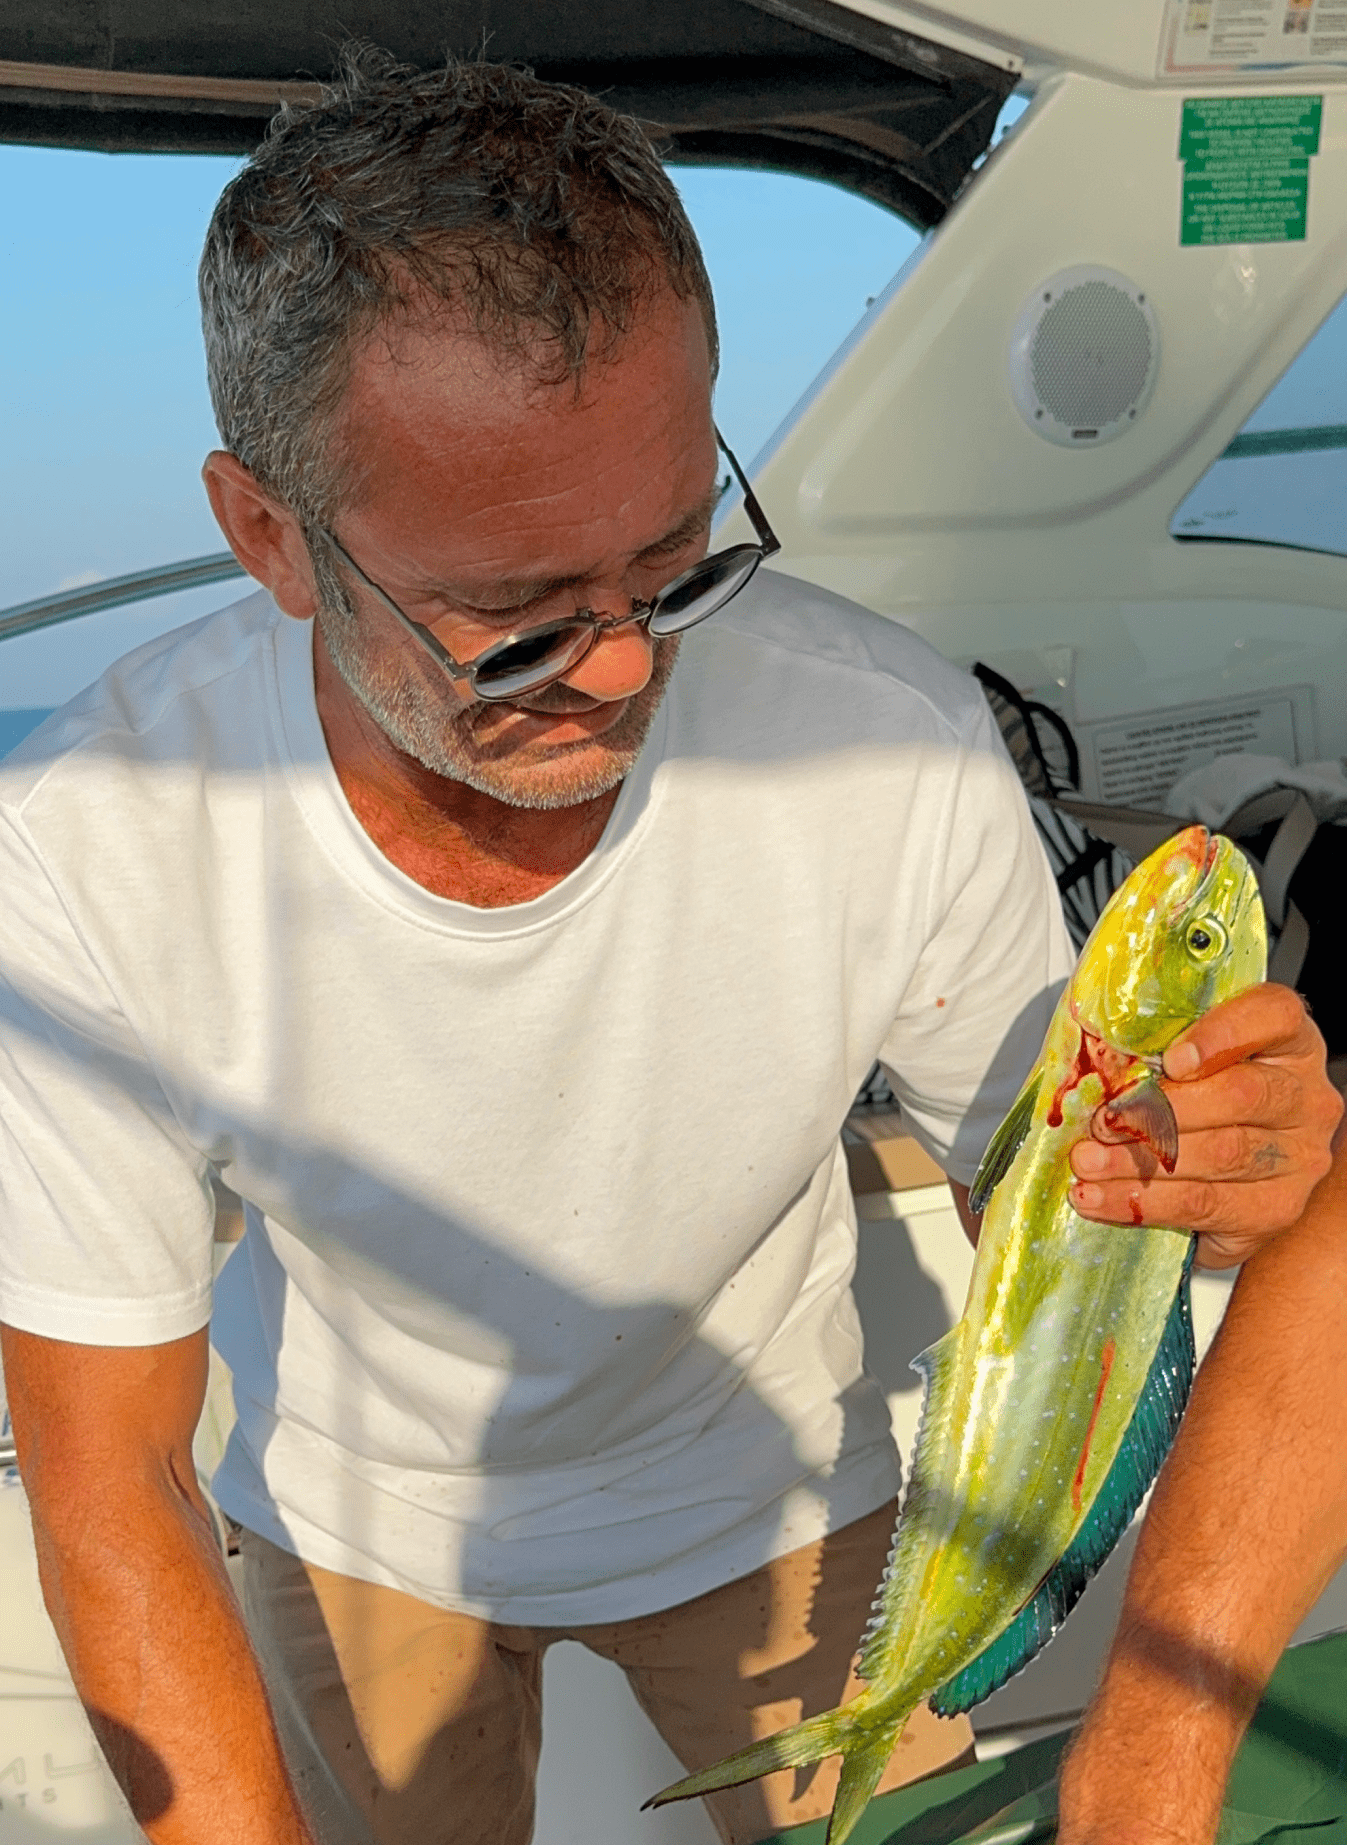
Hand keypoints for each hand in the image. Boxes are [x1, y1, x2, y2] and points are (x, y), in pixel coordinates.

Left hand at [1067, 984, 1341, 1266]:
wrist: (1231, 1177)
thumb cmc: (1195, 1101)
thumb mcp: (1182, 1063)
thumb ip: (1154, 1053)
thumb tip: (1089, 1064)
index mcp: (1287, 1041)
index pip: (1273, 1016)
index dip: (1223, 1033)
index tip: (1172, 1059)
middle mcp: (1305, 1096)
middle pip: (1239, 1094)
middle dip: (1160, 1110)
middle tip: (1102, 1121)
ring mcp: (1298, 1156)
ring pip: (1219, 1154)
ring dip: (1140, 1160)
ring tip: (1087, 1162)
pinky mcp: (1276, 1208)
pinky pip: (1204, 1205)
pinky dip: (1144, 1202)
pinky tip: (1099, 1198)